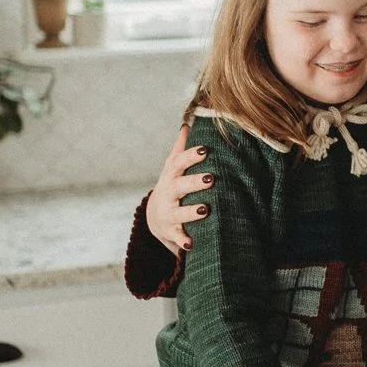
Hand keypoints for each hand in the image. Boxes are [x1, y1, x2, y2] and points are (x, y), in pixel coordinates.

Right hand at [146, 124, 209, 252]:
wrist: (155, 216)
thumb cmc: (173, 185)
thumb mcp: (173, 167)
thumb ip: (181, 148)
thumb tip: (188, 122)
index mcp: (171, 175)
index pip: (179, 163)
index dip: (191, 156)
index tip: (205, 150)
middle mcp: (168, 193)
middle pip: (179, 186)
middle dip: (194, 182)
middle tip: (210, 178)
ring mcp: (168, 213)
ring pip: (178, 213)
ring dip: (191, 211)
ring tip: (205, 209)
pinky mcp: (171, 232)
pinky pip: (176, 238)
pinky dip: (182, 241)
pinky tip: (191, 244)